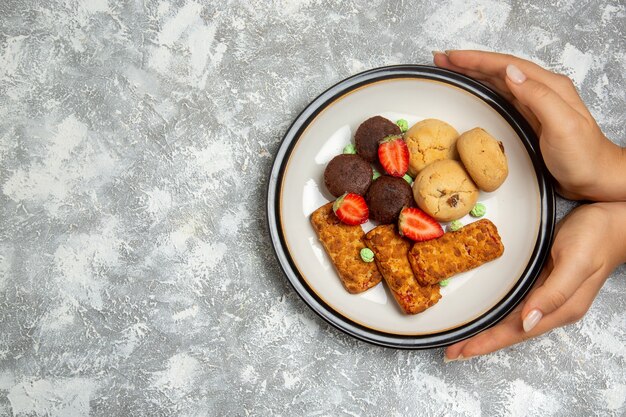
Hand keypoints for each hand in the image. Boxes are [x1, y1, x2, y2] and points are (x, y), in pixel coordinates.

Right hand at [433, 50, 625, 201]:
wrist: (596, 178)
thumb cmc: (583, 156)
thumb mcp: (563, 125)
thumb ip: (538, 97)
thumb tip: (510, 73)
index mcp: (548, 87)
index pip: (506, 65)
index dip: (477, 60)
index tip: (452, 57)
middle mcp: (540, 91)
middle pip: (499, 69)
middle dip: (469, 63)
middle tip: (442, 60)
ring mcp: (534, 104)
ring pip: (498, 81)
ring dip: (473, 74)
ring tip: (450, 70)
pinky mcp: (529, 119)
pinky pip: (501, 97)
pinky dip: (483, 90)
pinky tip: (474, 90)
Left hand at [444, 202, 625, 360]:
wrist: (611, 219)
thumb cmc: (596, 237)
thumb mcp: (575, 262)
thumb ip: (553, 293)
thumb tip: (527, 322)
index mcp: (560, 308)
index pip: (516, 332)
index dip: (487, 342)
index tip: (462, 351)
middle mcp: (551, 307)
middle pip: (510, 331)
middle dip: (480, 342)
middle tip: (452, 351)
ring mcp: (546, 296)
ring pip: (510, 321)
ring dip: (486, 331)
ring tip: (462, 340)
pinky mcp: (542, 282)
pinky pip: (514, 305)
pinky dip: (496, 314)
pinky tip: (485, 315)